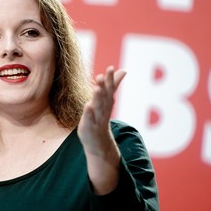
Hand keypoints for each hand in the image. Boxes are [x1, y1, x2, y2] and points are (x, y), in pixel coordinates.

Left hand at [78, 66, 125, 193]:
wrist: (99, 143)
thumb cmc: (101, 117)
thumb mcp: (107, 100)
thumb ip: (113, 85)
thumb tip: (123, 70)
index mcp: (107, 103)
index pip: (109, 89)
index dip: (110, 79)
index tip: (110, 68)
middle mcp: (104, 110)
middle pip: (104, 98)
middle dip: (103, 87)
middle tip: (102, 76)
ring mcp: (97, 119)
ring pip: (98, 108)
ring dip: (97, 98)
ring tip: (96, 88)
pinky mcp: (89, 127)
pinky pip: (89, 119)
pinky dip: (88, 113)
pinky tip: (87, 105)